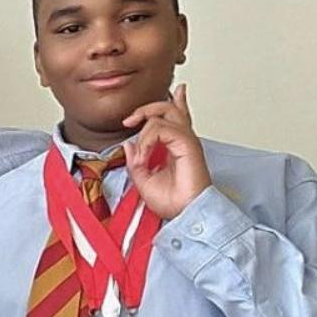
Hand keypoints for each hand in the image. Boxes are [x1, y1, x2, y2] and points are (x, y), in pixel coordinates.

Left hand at [123, 83, 210, 218]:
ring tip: (139, 155)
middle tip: (130, 120)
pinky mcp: (187, 143)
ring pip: (164, 113)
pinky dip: (146, 140)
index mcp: (175, 146)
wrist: (185, 212)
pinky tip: (144, 156)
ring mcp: (186, 140)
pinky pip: (161, 129)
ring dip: (143, 132)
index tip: (133, 117)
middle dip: (145, 109)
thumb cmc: (173, 202)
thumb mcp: (143, 181)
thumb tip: (128, 145)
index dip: (164, 104)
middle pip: (168, 108)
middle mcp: (182, 140)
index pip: (173, 116)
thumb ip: (134, 162)